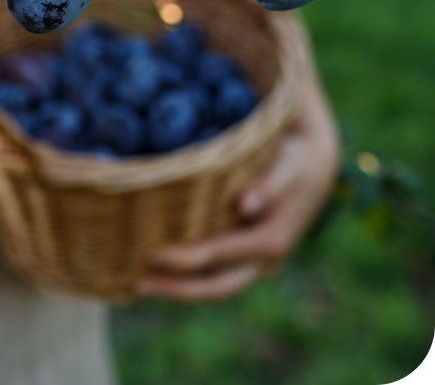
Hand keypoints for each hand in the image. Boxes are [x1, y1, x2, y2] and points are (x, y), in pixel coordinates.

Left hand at [137, 68, 339, 301]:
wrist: (315, 167)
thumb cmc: (295, 162)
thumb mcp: (288, 167)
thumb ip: (268, 185)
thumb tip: (245, 205)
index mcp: (271, 240)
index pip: (221, 256)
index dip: (187, 259)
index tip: (154, 254)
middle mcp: (262, 260)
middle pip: (215, 287)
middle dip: (176, 289)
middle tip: (135, 284)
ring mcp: (254, 262)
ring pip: (213, 286)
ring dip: (177, 288)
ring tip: (137, 283)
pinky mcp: (245, 256)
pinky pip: (215, 274)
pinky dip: (187, 277)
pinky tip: (158, 271)